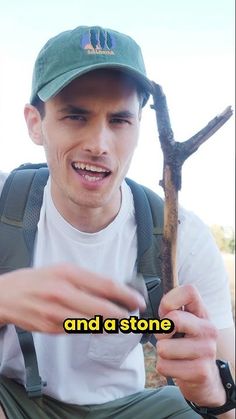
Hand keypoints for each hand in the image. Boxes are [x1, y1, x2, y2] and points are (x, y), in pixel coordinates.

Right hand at [0, 264, 145, 332]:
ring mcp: (56, 313)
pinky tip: (98, 326)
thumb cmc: (37, 280)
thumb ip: (86, 279)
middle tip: (132, 316)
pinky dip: (92, 329)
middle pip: (102, 308)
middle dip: (122, 315)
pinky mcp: (51, 328)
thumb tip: (112, 290)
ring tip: (119, 322)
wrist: (7, 295)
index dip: (126, 295)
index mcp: (67, 273)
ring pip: (92, 324)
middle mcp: (62, 293)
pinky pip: (78, 331)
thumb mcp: (61, 269)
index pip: (105, 285)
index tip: (137, 301)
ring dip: (110, 325)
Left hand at [155, 284, 226, 407]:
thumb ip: (169, 311)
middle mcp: (208, 329)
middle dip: (161, 332)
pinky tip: (178, 367)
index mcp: (202, 313)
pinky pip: (164, 366)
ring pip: (163, 347)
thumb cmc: (185, 344)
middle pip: (173, 319)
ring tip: (175, 355)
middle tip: (168, 338)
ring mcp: (207, 351)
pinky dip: (164, 367)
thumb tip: (161, 310)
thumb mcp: (181, 324)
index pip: (189, 291)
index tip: (165, 313)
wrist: (204, 376)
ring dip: (162, 354)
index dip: (169, 300)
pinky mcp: (201, 371)